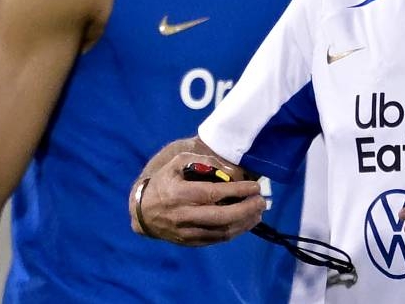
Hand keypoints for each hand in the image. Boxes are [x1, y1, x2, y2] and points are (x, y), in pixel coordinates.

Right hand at [129, 152, 265, 245]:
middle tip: (261, 201)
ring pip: (222, 231)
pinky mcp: (190, 242)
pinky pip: (217, 239)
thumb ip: (203, 162)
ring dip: (244, 223)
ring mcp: (187, 231)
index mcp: (180, 193)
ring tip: (259, 212)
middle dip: (246, 209)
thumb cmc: (164, 181)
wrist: (142, 212)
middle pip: (221, 216)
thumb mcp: (177, 163)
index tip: (255, 186)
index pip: (214, 193)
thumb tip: (229, 172)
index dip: (237, 190)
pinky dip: (235, 232)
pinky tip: (246, 223)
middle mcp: (184, 215)